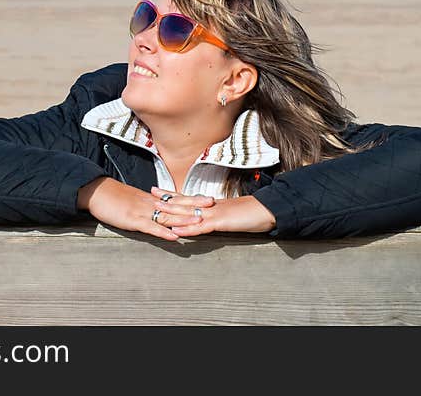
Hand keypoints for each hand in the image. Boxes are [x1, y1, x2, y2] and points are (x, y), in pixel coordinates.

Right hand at [77, 177, 214, 241]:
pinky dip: (163, 232)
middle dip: (195, 205)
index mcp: (152, 198)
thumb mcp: (134, 199)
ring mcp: (143, 211)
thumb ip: (147, 204)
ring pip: (167, 216)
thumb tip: (159, 208)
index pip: (176, 198)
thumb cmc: (113, 197)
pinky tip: (173, 236)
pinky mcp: (133, 220)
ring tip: (199, 221)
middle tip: (212, 204)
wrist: (97, 191)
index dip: (192, 198)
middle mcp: (151, 203)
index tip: (208, 198)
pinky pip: (151, 227)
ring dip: (183, 219)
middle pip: (176, 204)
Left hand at [160, 190, 276, 236]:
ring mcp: (215, 213)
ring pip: (189, 213)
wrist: (269, 210)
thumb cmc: (253, 213)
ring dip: (172, 212)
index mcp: (213, 204)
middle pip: (185, 201)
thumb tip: (210, 219)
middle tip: (150, 192)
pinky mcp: (222, 222)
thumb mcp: (232, 214)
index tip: (160, 190)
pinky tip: (176, 230)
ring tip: (156, 210)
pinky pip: (202, 226)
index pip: (189, 198)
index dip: (174, 194)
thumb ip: (219, 216)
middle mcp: (211, 206)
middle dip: (166, 198)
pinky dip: (188, 228)